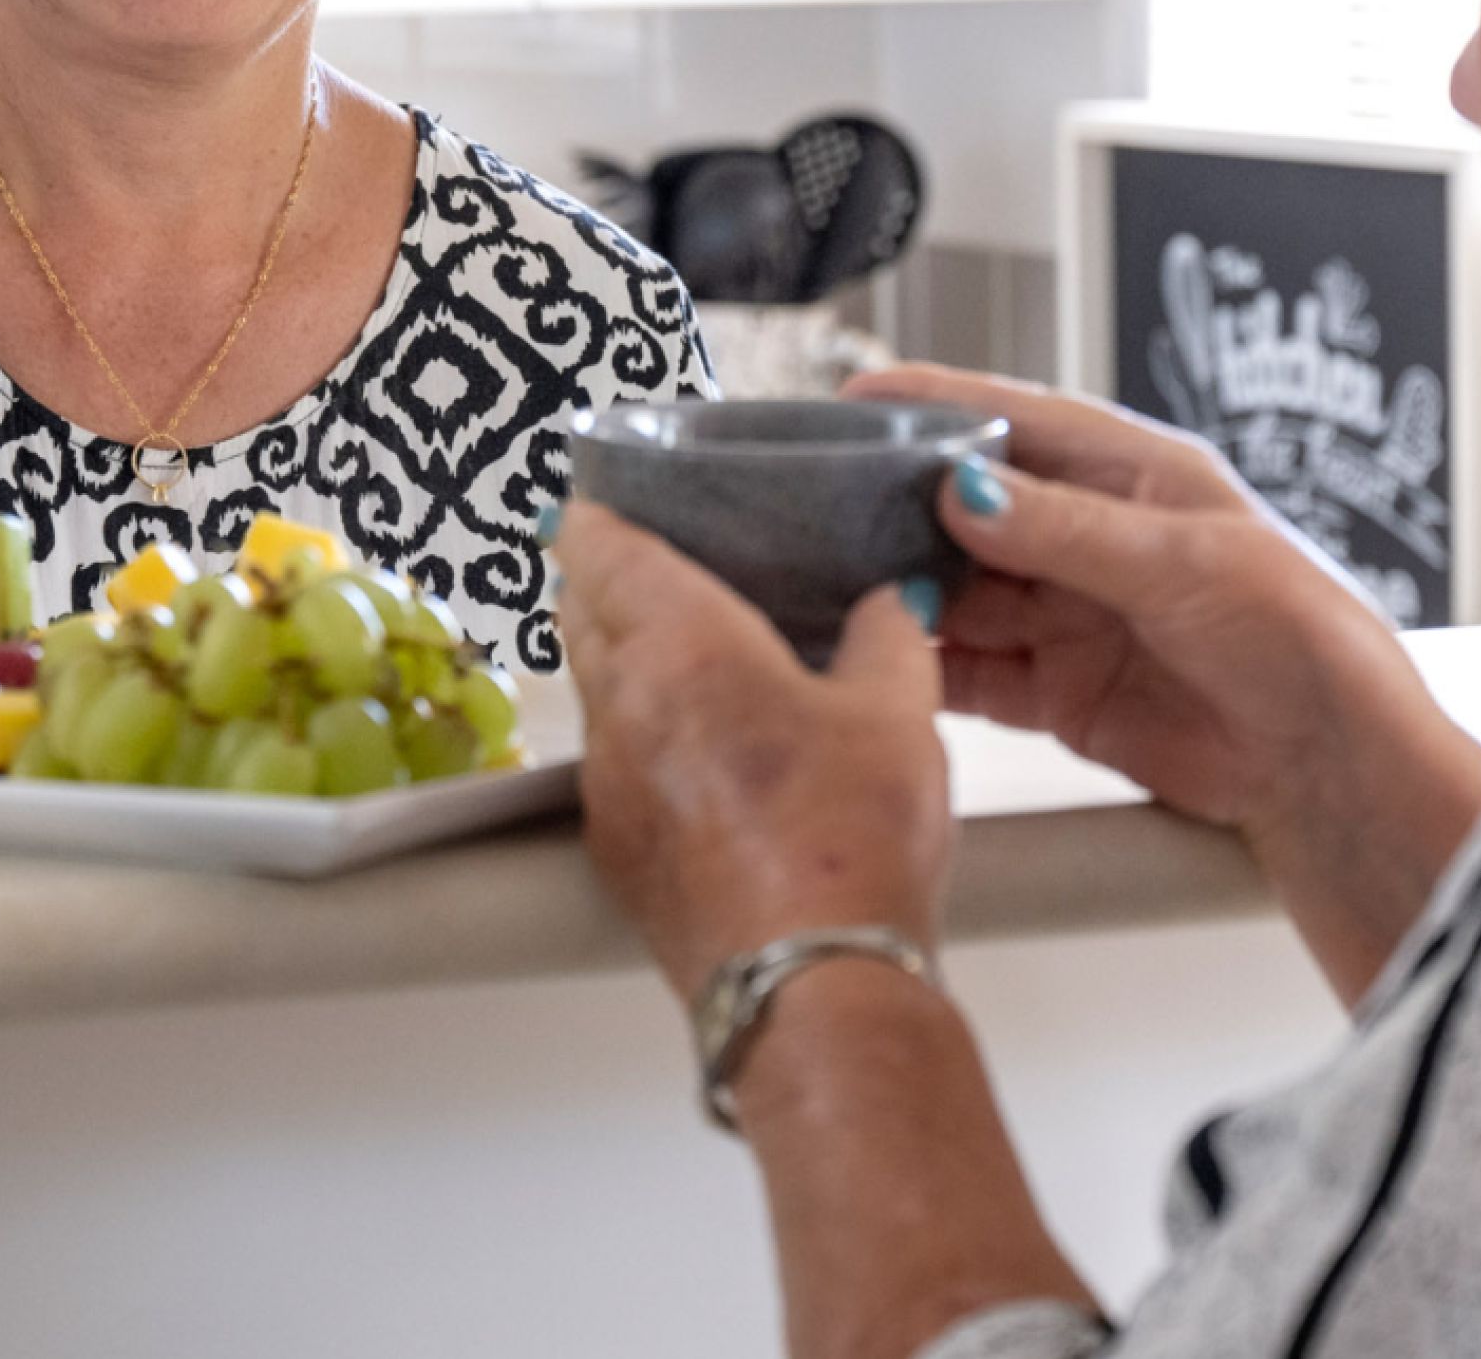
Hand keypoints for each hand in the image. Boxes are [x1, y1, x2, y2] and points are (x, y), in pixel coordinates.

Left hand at [557, 502, 953, 1002]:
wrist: (812, 988)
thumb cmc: (849, 846)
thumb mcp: (899, 715)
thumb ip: (888, 636)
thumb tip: (890, 599)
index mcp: (680, 645)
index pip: (600, 545)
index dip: (600, 509)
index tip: (609, 492)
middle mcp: (621, 706)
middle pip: (582, 611)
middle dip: (611, 581)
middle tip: (663, 567)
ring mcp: (606, 785)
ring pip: (594, 691)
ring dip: (628, 664)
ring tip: (698, 661)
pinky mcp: (614, 851)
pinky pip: (611, 766)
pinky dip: (642, 740)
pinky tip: (705, 757)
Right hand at [847, 365, 1480, 1000]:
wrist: (1331, 765)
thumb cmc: (1304, 638)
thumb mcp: (1183, 560)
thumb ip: (1066, 529)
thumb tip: (966, 489)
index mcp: (1137, 477)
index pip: (1017, 422)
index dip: (935, 404)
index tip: (857, 397)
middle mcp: (1097, 540)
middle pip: (973, 511)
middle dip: (900, 508)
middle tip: (821, 507)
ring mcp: (1073, 616)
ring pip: (962, 591)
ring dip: (905, 590)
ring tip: (835, 584)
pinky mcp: (1061, 691)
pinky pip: (973, 669)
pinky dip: (925, 663)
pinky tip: (882, 655)